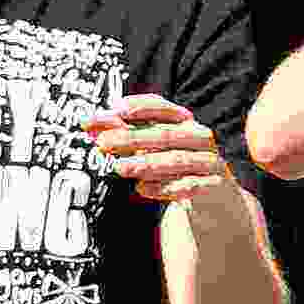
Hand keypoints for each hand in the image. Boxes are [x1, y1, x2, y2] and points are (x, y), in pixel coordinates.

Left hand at [82, 86, 254, 216]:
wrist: (213, 197)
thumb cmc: (177, 166)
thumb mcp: (152, 148)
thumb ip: (124, 134)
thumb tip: (90, 124)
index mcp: (185, 122)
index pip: (164, 108)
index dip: (142, 106)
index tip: (117, 108)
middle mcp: (199, 137)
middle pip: (166, 134)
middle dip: (133, 138)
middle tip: (103, 143)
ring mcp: (208, 161)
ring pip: (177, 159)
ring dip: (146, 163)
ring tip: (118, 168)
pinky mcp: (213, 185)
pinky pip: (189, 185)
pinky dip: (164, 187)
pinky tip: (142, 189)